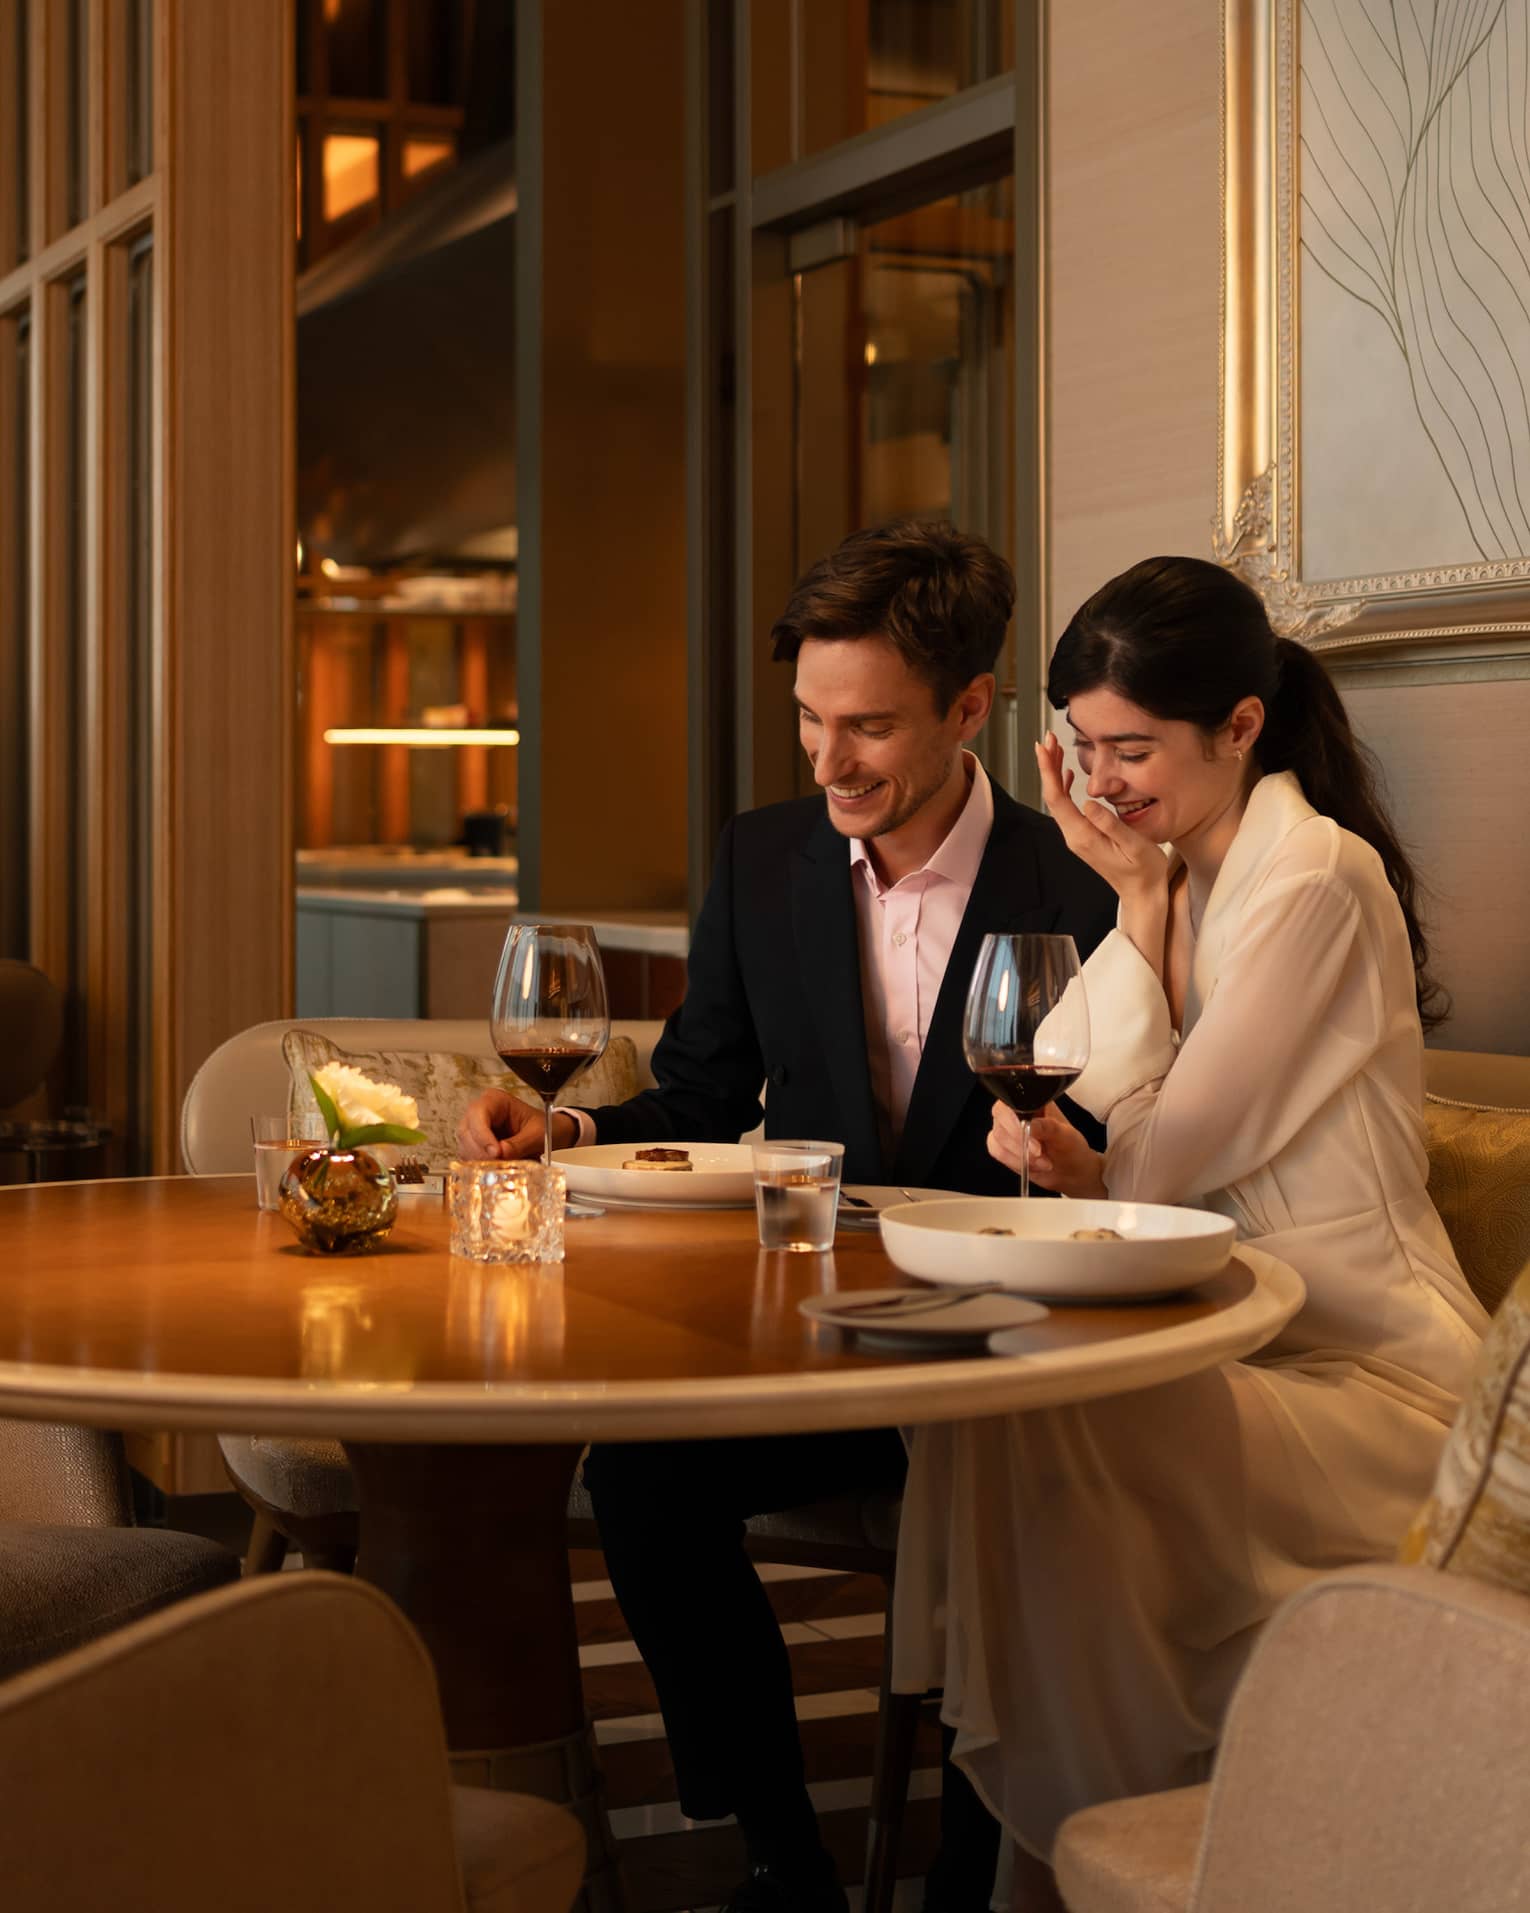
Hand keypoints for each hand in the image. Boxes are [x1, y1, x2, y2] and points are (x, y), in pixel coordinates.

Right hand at [455, 1092, 578, 1160]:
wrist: (552, 1134)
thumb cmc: (545, 1126)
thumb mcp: (537, 1134)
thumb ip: (519, 1144)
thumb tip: (501, 1154)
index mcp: (495, 1100)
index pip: (478, 1114)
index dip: (482, 1135)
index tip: (496, 1152)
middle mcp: (481, 1113)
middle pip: (466, 1132)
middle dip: (480, 1152)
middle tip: (497, 1165)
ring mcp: (476, 1130)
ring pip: (465, 1147)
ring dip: (480, 1161)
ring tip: (501, 1169)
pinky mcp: (477, 1147)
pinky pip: (470, 1158)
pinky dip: (480, 1167)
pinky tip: (496, 1171)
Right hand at [987, 1100, 1106, 1199]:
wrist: (1070, 1170)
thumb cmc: (1070, 1147)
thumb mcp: (1066, 1136)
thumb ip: (1050, 1127)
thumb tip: (1030, 1124)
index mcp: (1032, 1100)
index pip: (1010, 1101)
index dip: (1015, 1120)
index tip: (1029, 1136)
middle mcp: (1015, 1111)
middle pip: (1000, 1121)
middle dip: (1021, 1143)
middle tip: (1040, 1153)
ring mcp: (1006, 1128)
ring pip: (997, 1138)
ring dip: (1020, 1155)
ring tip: (1041, 1160)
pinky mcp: (1002, 1145)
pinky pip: (996, 1151)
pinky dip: (1014, 1161)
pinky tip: (1030, 1164)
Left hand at [1034, 732, 1168, 906]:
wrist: (1142, 894)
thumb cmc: (1143, 871)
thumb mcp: (1133, 845)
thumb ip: (1110, 824)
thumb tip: (1088, 802)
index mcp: (1083, 836)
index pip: (1057, 798)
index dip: (1048, 771)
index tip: (1044, 748)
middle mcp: (1074, 837)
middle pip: (1053, 797)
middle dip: (1048, 766)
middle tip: (1048, 739)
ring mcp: (1077, 838)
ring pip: (1058, 801)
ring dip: (1055, 774)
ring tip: (1056, 750)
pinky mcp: (1084, 837)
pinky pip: (1067, 809)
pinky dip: (1065, 788)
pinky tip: (1069, 776)